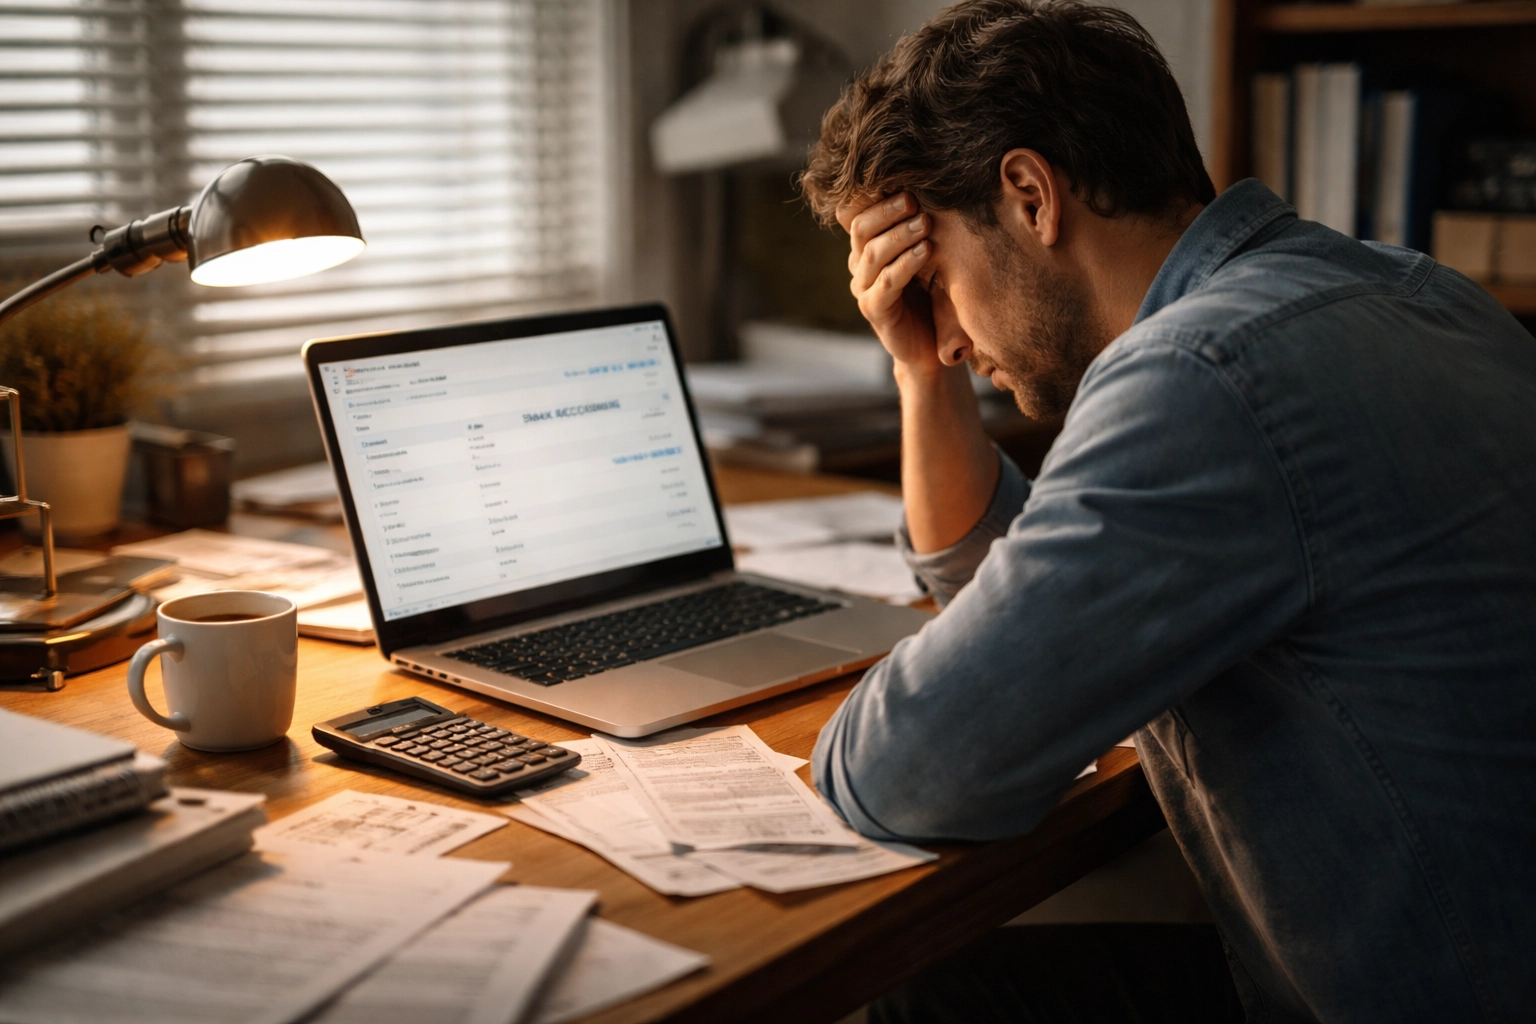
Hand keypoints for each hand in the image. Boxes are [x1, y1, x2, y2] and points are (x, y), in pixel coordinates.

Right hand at [837, 193, 940, 373]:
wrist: (931, 343)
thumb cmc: (933, 292)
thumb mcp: (927, 253)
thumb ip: (920, 225)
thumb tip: (937, 184)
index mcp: (868, 245)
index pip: (857, 212)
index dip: (874, 196)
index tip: (904, 181)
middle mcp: (860, 264)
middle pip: (861, 228)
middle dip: (888, 210)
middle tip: (914, 201)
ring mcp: (864, 288)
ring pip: (872, 253)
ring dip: (899, 235)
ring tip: (924, 224)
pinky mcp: (875, 310)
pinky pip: (886, 282)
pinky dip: (905, 264)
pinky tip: (925, 251)